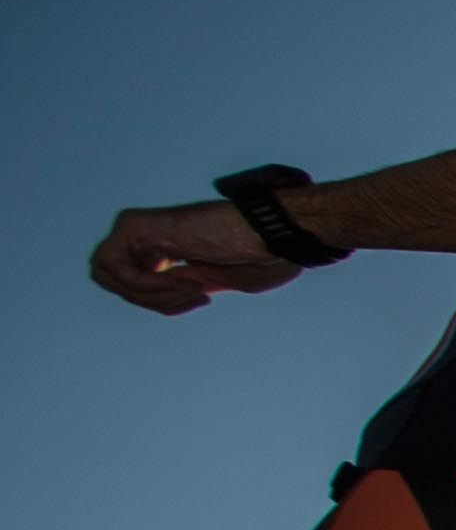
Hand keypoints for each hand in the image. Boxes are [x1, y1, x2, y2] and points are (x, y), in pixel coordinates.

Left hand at [89, 201, 302, 314]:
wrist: (270, 232)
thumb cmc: (260, 255)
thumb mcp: (212, 283)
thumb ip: (179, 287)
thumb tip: (159, 298)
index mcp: (159, 247)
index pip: (135, 287)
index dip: (164, 304)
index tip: (203, 298)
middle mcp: (141, 235)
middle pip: (116, 283)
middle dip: (153, 302)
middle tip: (196, 295)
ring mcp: (134, 228)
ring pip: (111, 278)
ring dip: (154, 296)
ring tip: (194, 288)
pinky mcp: (132, 226)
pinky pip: (119, 270)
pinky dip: (149, 286)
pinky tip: (185, 281)